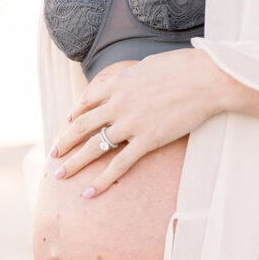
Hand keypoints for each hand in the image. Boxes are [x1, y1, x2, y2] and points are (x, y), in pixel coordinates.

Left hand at [49, 47, 230, 196]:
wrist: (205, 79)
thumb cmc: (182, 69)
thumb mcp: (147, 66)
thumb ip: (129, 77)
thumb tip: (120, 80)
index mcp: (117, 84)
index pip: (86, 101)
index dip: (74, 115)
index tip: (67, 125)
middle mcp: (118, 104)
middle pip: (81, 126)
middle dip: (64, 143)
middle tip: (53, 156)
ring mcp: (131, 124)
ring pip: (95, 147)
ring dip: (74, 164)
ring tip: (60, 177)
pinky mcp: (147, 141)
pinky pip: (119, 165)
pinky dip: (102, 181)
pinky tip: (89, 193)